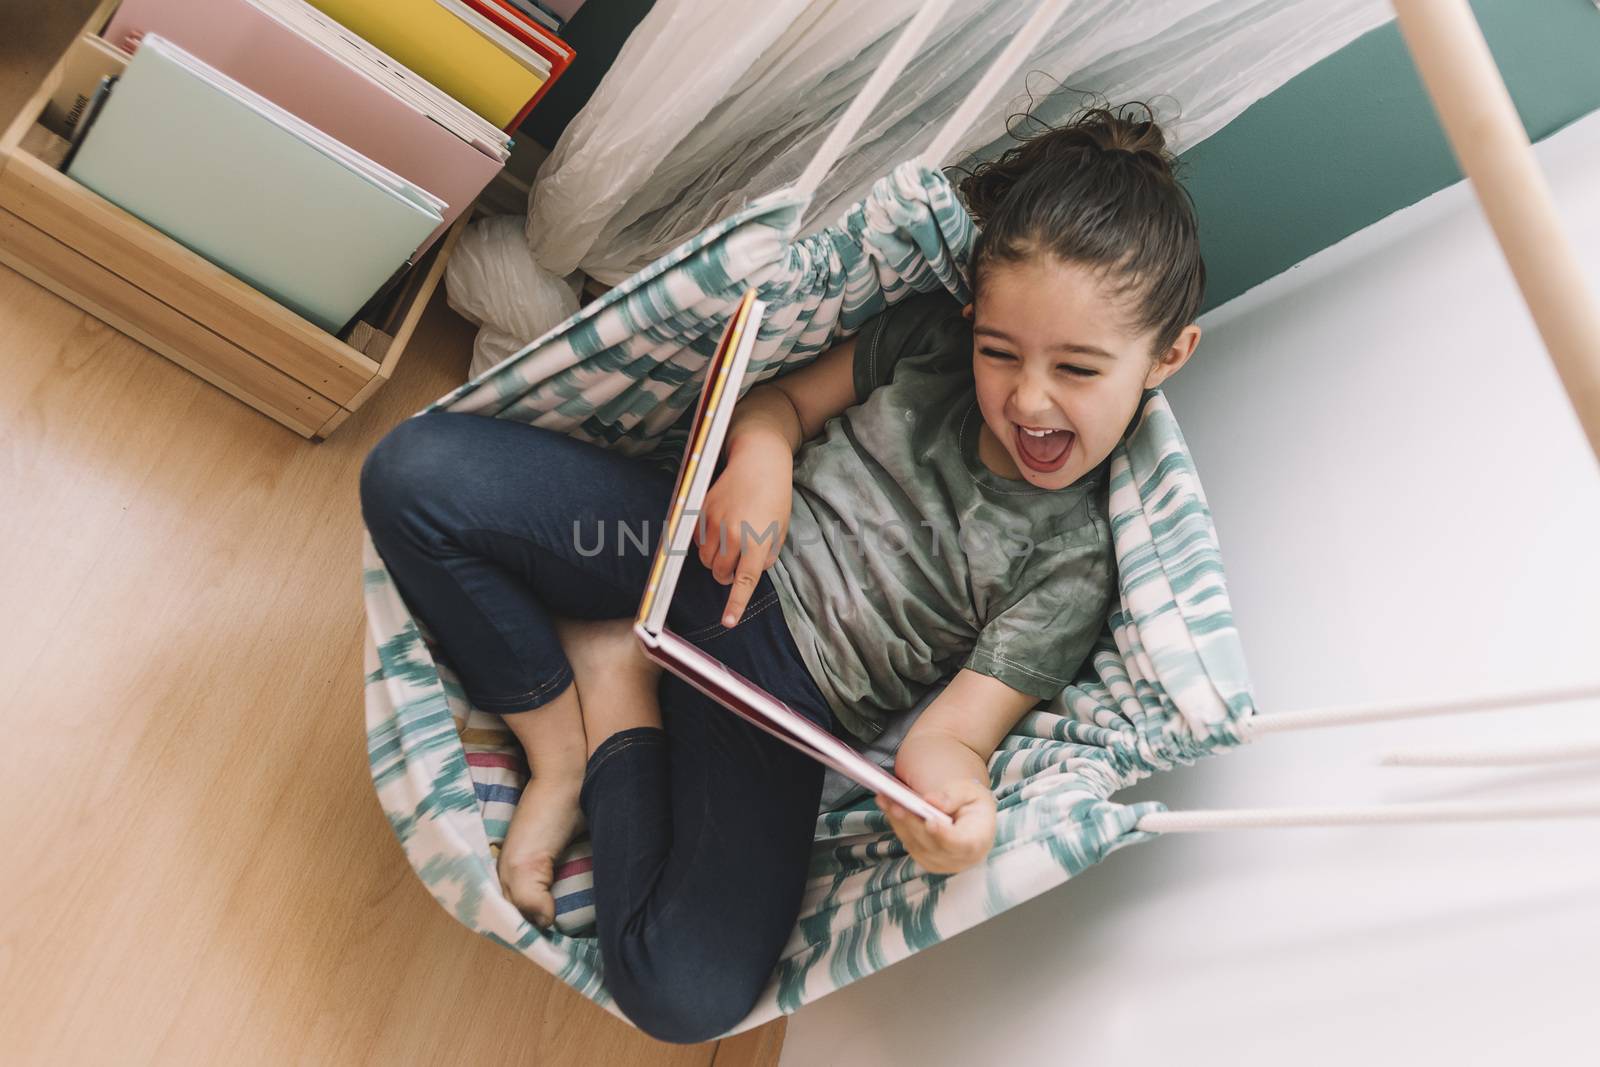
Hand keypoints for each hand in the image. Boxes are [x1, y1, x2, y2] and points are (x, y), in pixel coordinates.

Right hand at [694, 437, 792, 626]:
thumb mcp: (781, 528)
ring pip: (705, 558)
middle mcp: (733, 535)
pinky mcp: (701, 511)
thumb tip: (754, 571)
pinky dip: (705, 542)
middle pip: (719, 572)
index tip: (727, 622)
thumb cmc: (775, 495)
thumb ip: (768, 555)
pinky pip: (696, 540)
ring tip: (729, 544)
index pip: (744, 581)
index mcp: (757, 542)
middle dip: (725, 574)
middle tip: (736, 565)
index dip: (734, 604)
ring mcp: (714, 522)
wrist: (759, 460)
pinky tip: (718, 528)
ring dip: (714, 559)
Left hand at [876, 777, 996, 874]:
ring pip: (915, 844)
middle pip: (930, 843)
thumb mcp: (971, 792)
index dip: (944, 835)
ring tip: (884, 799)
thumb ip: (953, 796)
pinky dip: (897, 824)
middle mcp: (958, 859)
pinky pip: (908, 842)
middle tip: (894, 803)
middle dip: (911, 822)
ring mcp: (940, 864)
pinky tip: (887, 805)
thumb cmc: (974, 805)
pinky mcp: (925, 860)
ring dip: (898, 821)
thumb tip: (930, 800)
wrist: (975, 823)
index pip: (960, 843)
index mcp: (977, 842)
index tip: (930, 822)